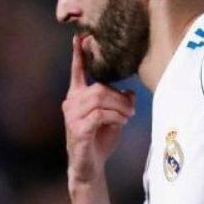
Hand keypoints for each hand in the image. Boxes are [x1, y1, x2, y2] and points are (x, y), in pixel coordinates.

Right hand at [63, 36, 135, 185]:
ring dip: (120, 106)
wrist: (89, 167)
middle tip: (132, 107)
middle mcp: (71, 103)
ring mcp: (72, 117)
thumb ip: (119, 102)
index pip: (77, 71)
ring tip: (128, 115)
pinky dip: (115, 116)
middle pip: (99, 87)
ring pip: (100, 99)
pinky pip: (99, 115)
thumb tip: (130, 92)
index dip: (78, 54)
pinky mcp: (78, 130)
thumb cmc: (99, 140)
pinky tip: (122, 122)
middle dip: (119, 96)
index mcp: (77, 96)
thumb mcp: (113, 117)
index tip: (79, 37)